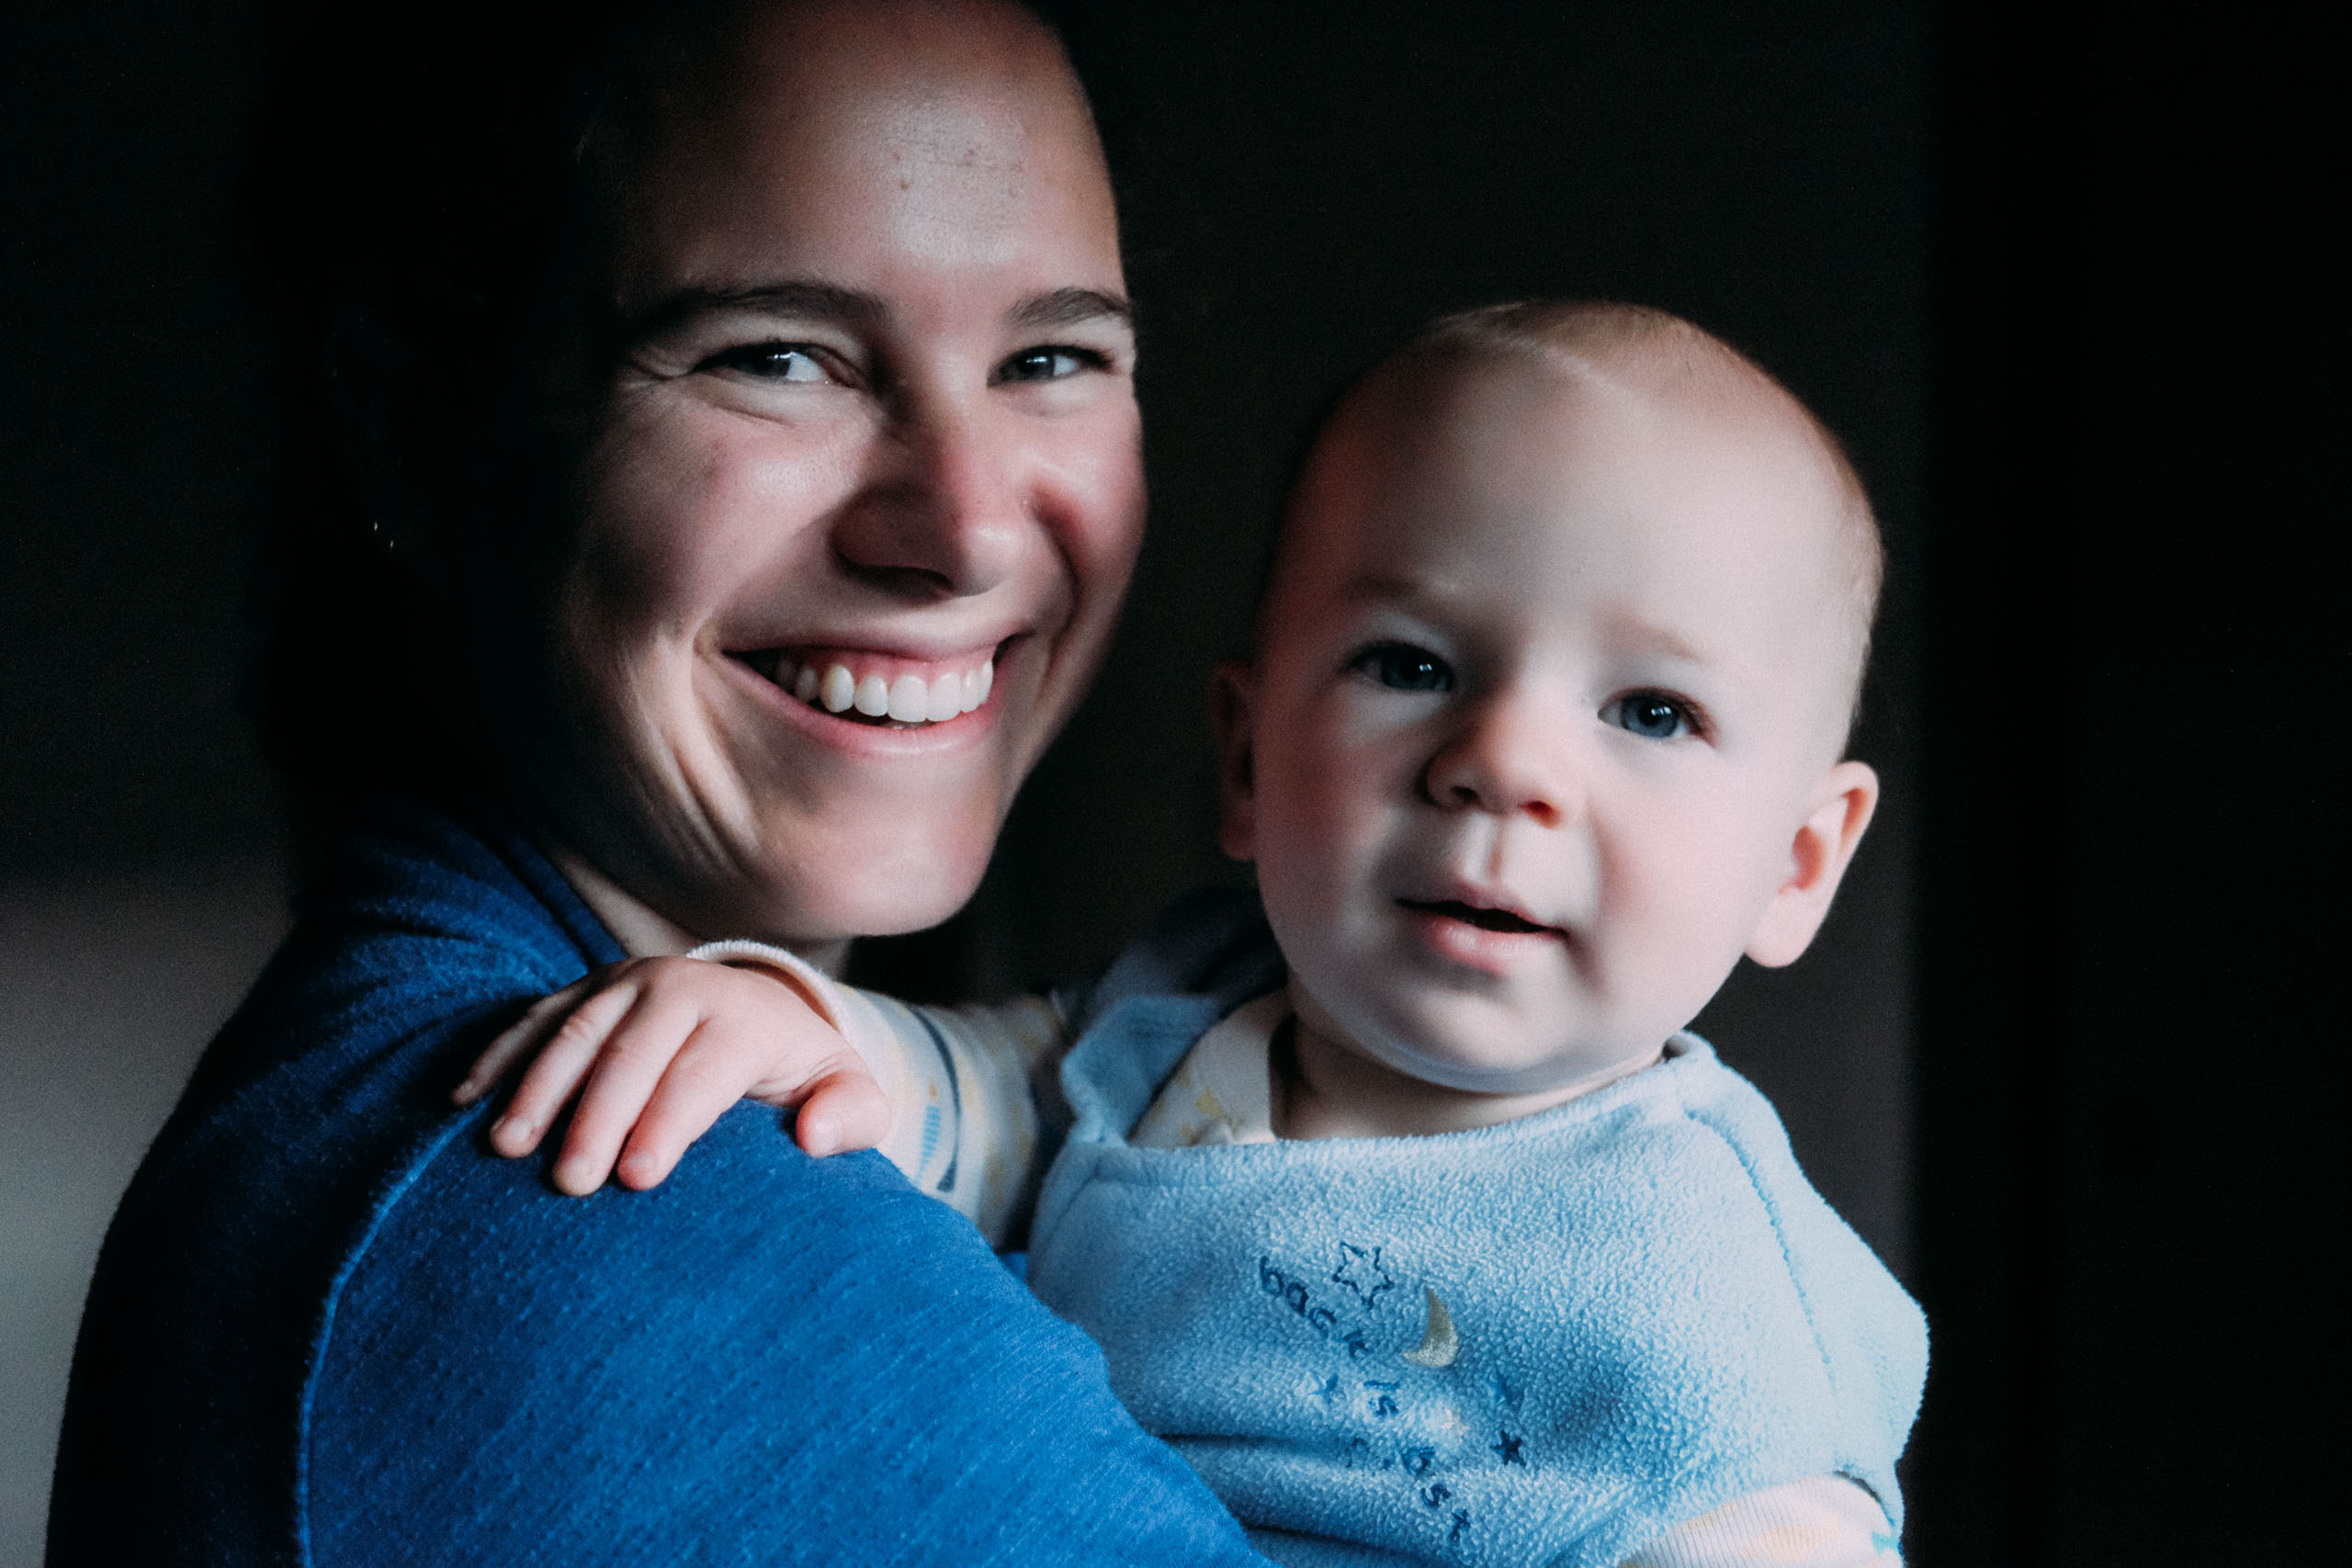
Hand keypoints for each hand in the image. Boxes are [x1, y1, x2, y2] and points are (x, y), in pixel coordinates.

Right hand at [452, 956, 891, 1194]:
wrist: (759, 1016)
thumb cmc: (800, 1078)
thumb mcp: (846, 1093)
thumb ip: (850, 1116)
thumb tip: (814, 1136)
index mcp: (745, 1016)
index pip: (702, 1072)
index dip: (670, 1123)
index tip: (640, 1179)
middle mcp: (681, 988)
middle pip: (631, 1053)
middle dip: (597, 1116)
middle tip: (569, 1181)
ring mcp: (625, 982)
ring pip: (575, 1032)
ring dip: (537, 1088)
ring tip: (507, 1147)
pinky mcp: (584, 991)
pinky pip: (532, 1020)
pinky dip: (497, 1058)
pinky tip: (464, 1103)